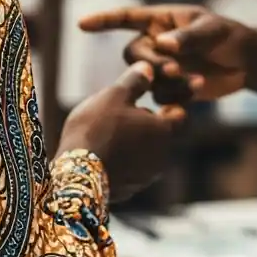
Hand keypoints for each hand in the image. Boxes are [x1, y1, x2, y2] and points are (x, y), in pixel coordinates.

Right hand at [58, 63, 185, 202]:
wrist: (77, 173)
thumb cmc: (97, 128)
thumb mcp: (115, 95)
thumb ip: (135, 81)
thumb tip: (147, 67)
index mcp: (163, 130)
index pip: (179, 114)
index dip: (169, 104)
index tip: (157, 100)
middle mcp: (162, 156)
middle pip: (161, 135)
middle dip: (148, 124)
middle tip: (127, 114)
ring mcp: (147, 176)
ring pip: (147, 153)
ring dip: (136, 144)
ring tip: (111, 134)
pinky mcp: (131, 190)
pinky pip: (132, 170)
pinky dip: (124, 161)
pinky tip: (104, 154)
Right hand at [78, 6, 250, 102]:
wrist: (247, 64)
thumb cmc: (230, 37)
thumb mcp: (212, 31)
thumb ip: (188, 37)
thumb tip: (163, 43)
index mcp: (161, 21)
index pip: (127, 18)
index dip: (104, 21)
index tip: (82, 24)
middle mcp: (156, 42)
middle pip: (133, 54)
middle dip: (152, 63)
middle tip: (175, 69)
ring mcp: (161, 65)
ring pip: (145, 77)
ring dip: (167, 81)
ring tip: (195, 81)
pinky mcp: (170, 86)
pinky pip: (159, 94)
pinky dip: (175, 95)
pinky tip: (196, 91)